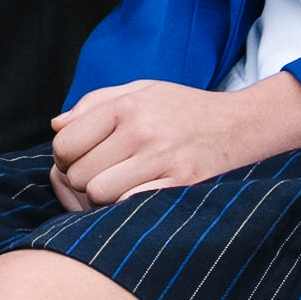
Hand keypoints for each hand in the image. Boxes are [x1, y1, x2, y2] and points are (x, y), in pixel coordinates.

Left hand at [49, 72, 300, 209]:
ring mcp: (162, 160)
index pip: (65, 143)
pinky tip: (136, 198)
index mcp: (127, 106)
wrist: (244, 124)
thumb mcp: (142, 90)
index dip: (65, 158)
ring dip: (101, 200)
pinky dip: (124, 208)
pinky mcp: (181, 185)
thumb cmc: (186, 109)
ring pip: (99, 195)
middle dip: (81, 182)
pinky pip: (128, 207)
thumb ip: (95, 104)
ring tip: (119, 189)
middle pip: (79, 174)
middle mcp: (142, 130)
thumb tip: (56, 126)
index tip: (81, 161)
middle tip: (102, 177)